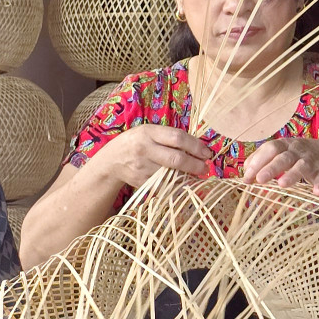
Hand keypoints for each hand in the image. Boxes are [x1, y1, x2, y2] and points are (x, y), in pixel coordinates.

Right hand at [87, 123, 212, 189]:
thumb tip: (199, 147)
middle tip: (205, 167)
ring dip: (188, 176)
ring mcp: (142, 168)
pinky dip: (177, 185)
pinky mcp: (141, 182)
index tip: (207, 152)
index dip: (196, 146)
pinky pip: (165, 185)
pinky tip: (183, 182)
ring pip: (172, 174)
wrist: (111, 161)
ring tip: (196, 174)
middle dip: (195, 164)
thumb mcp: (149, 132)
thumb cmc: (136, 143)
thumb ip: (170, 137)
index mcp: (148, 132)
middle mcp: (144, 149)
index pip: (177, 138)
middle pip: (177, 159)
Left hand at [242, 136, 318, 193]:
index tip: (248, 177)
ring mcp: (310, 161)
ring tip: (282, 184)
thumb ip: (261, 159)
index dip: (258, 162)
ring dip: (292, 175)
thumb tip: (246, 173)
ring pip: (301, 166)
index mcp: (284, 145)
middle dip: (271, 168)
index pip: (270, 149)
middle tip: (260, 179)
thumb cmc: (295, 155)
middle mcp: (297, 151)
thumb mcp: (279, 151)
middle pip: (284, 157)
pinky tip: (317, 193)